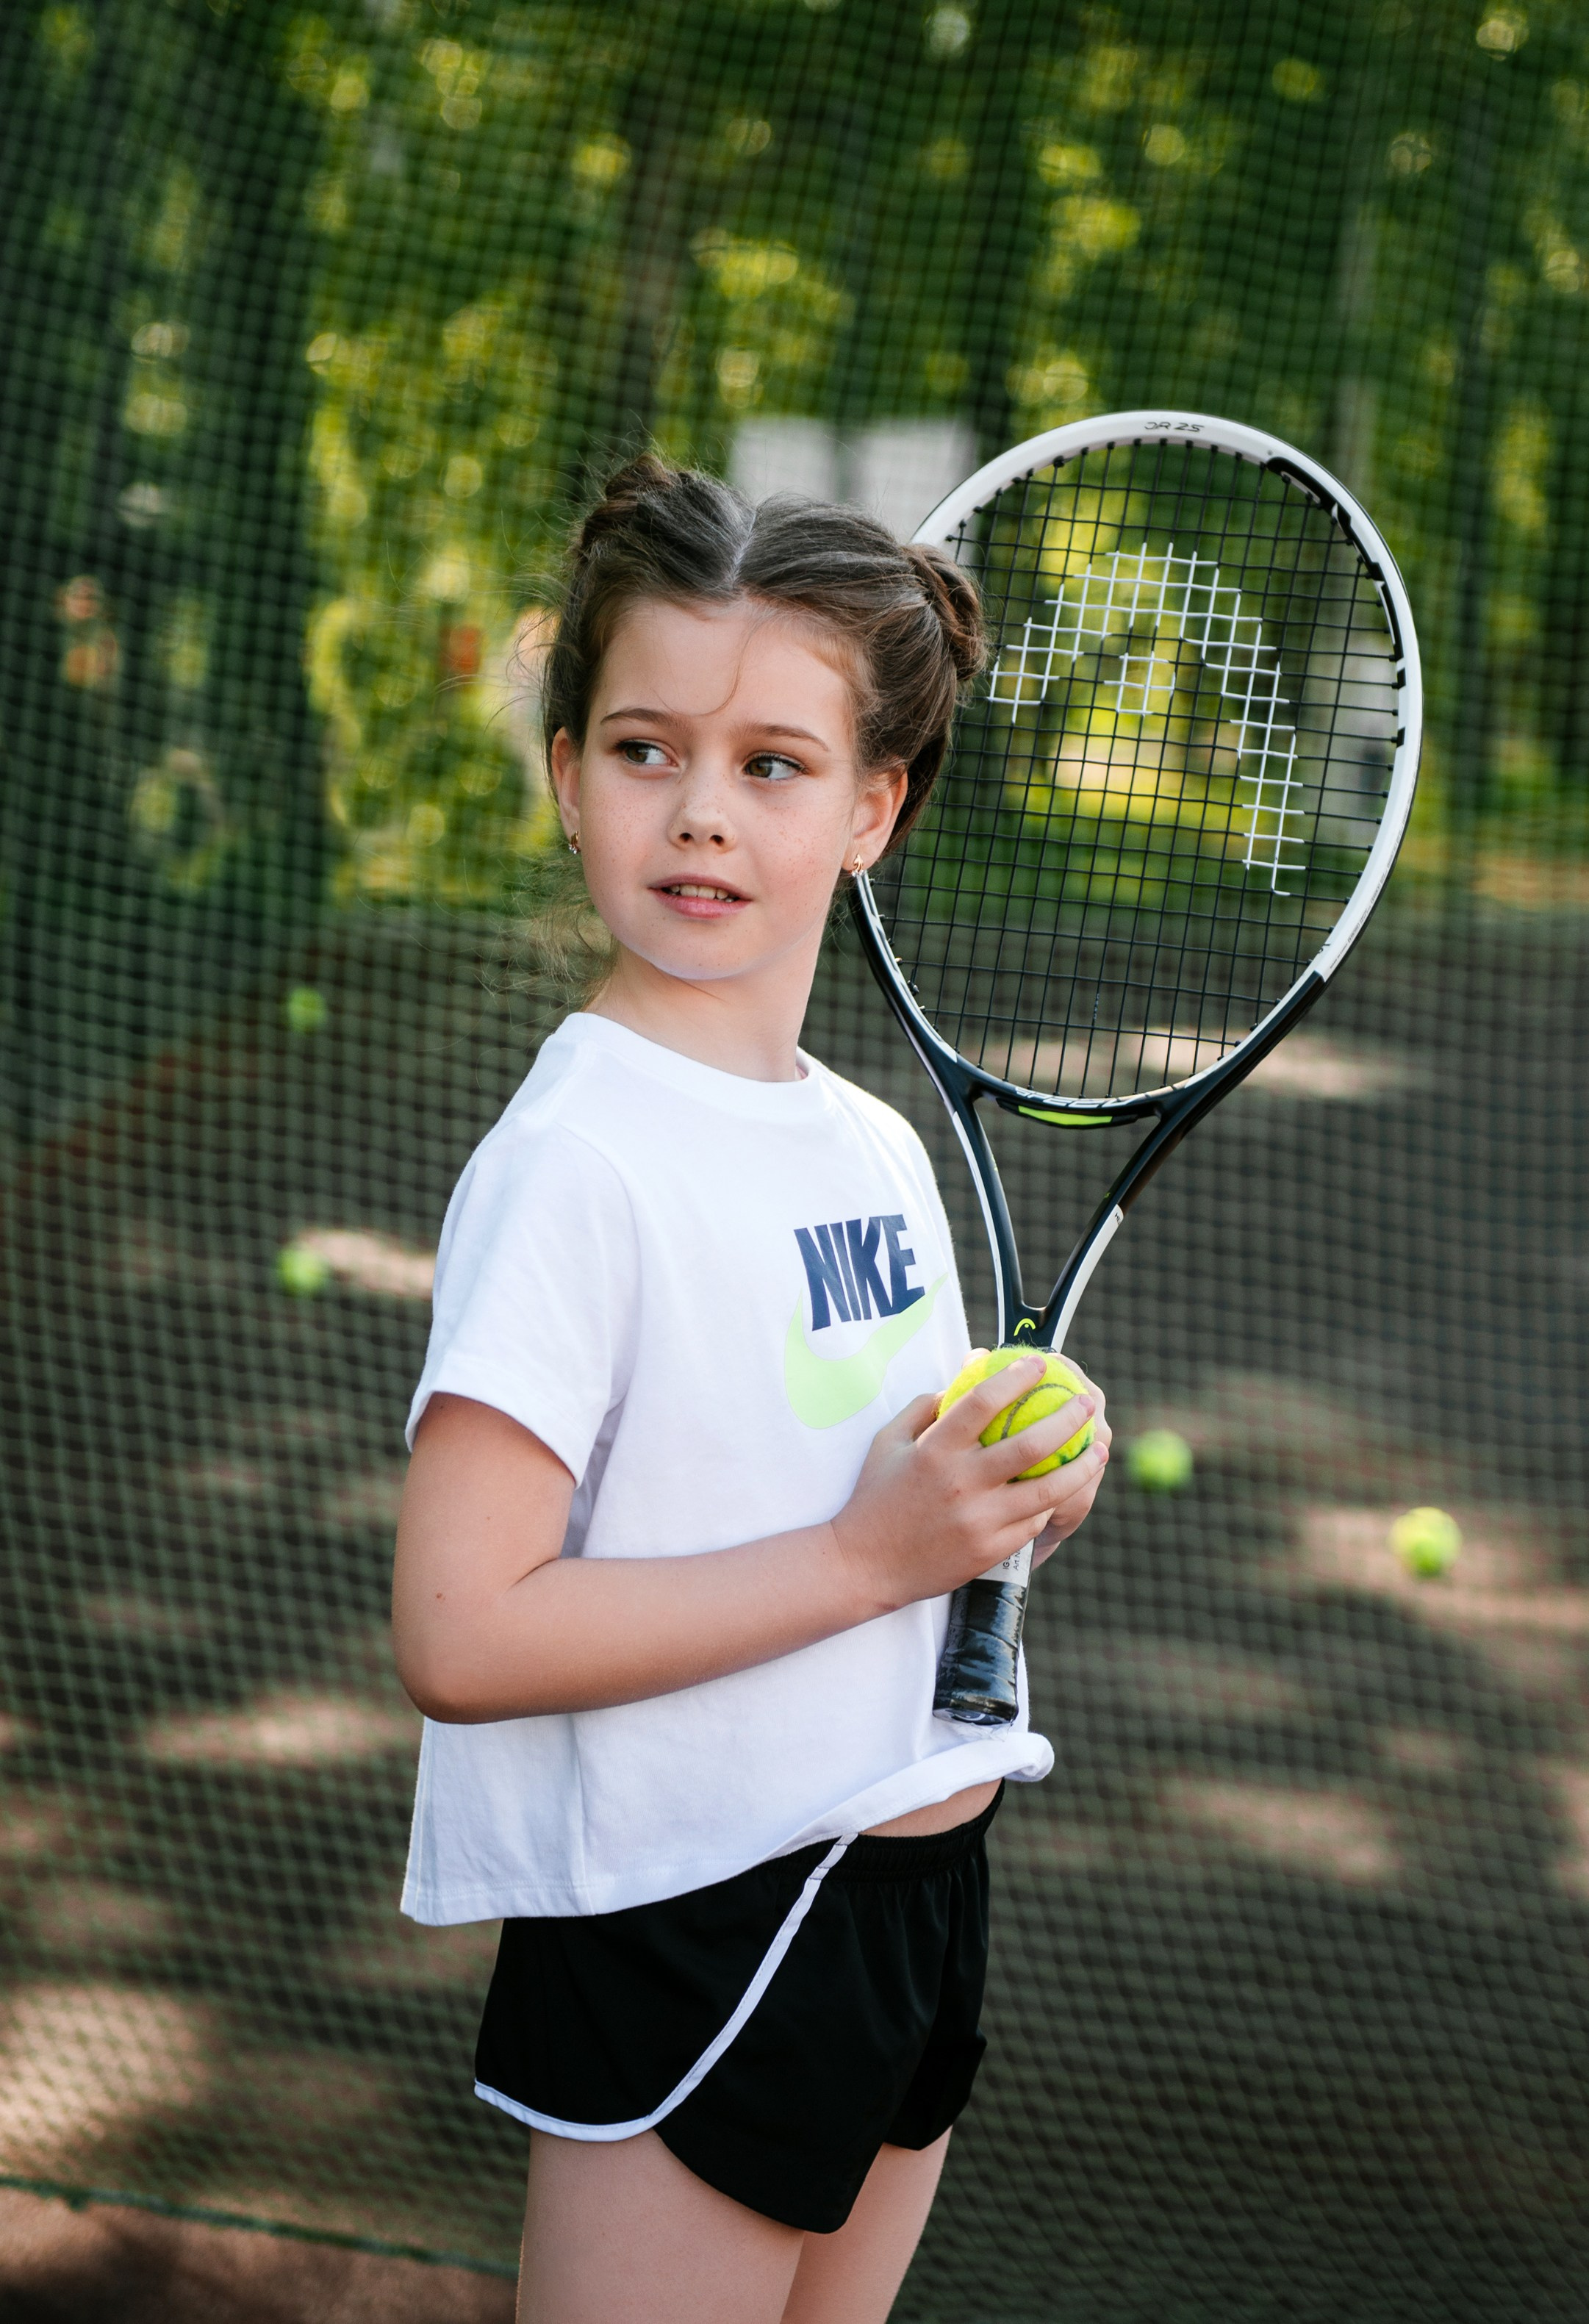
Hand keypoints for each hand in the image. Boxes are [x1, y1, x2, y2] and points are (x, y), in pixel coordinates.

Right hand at [830, 1356, 1106, 1615]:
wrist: (865, 1565)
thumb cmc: (876, 1498)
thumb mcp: (888, 1442)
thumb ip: (924, 1408)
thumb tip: (962, 1380)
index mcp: (935, 1450)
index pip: (983, 1401)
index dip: (1015, 1377)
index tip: (1039, 1363)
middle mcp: (960, 1482)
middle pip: (1030, 1444)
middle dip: (1067, 1419)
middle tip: (1087, 1403)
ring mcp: (978, 1519)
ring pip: (1046, 1489)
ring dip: (1080, 1465)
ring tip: (1099, 1449)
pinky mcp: (989, 1549)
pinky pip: (1032, 1520)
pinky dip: (1052, 1502)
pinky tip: (1066, 1487)